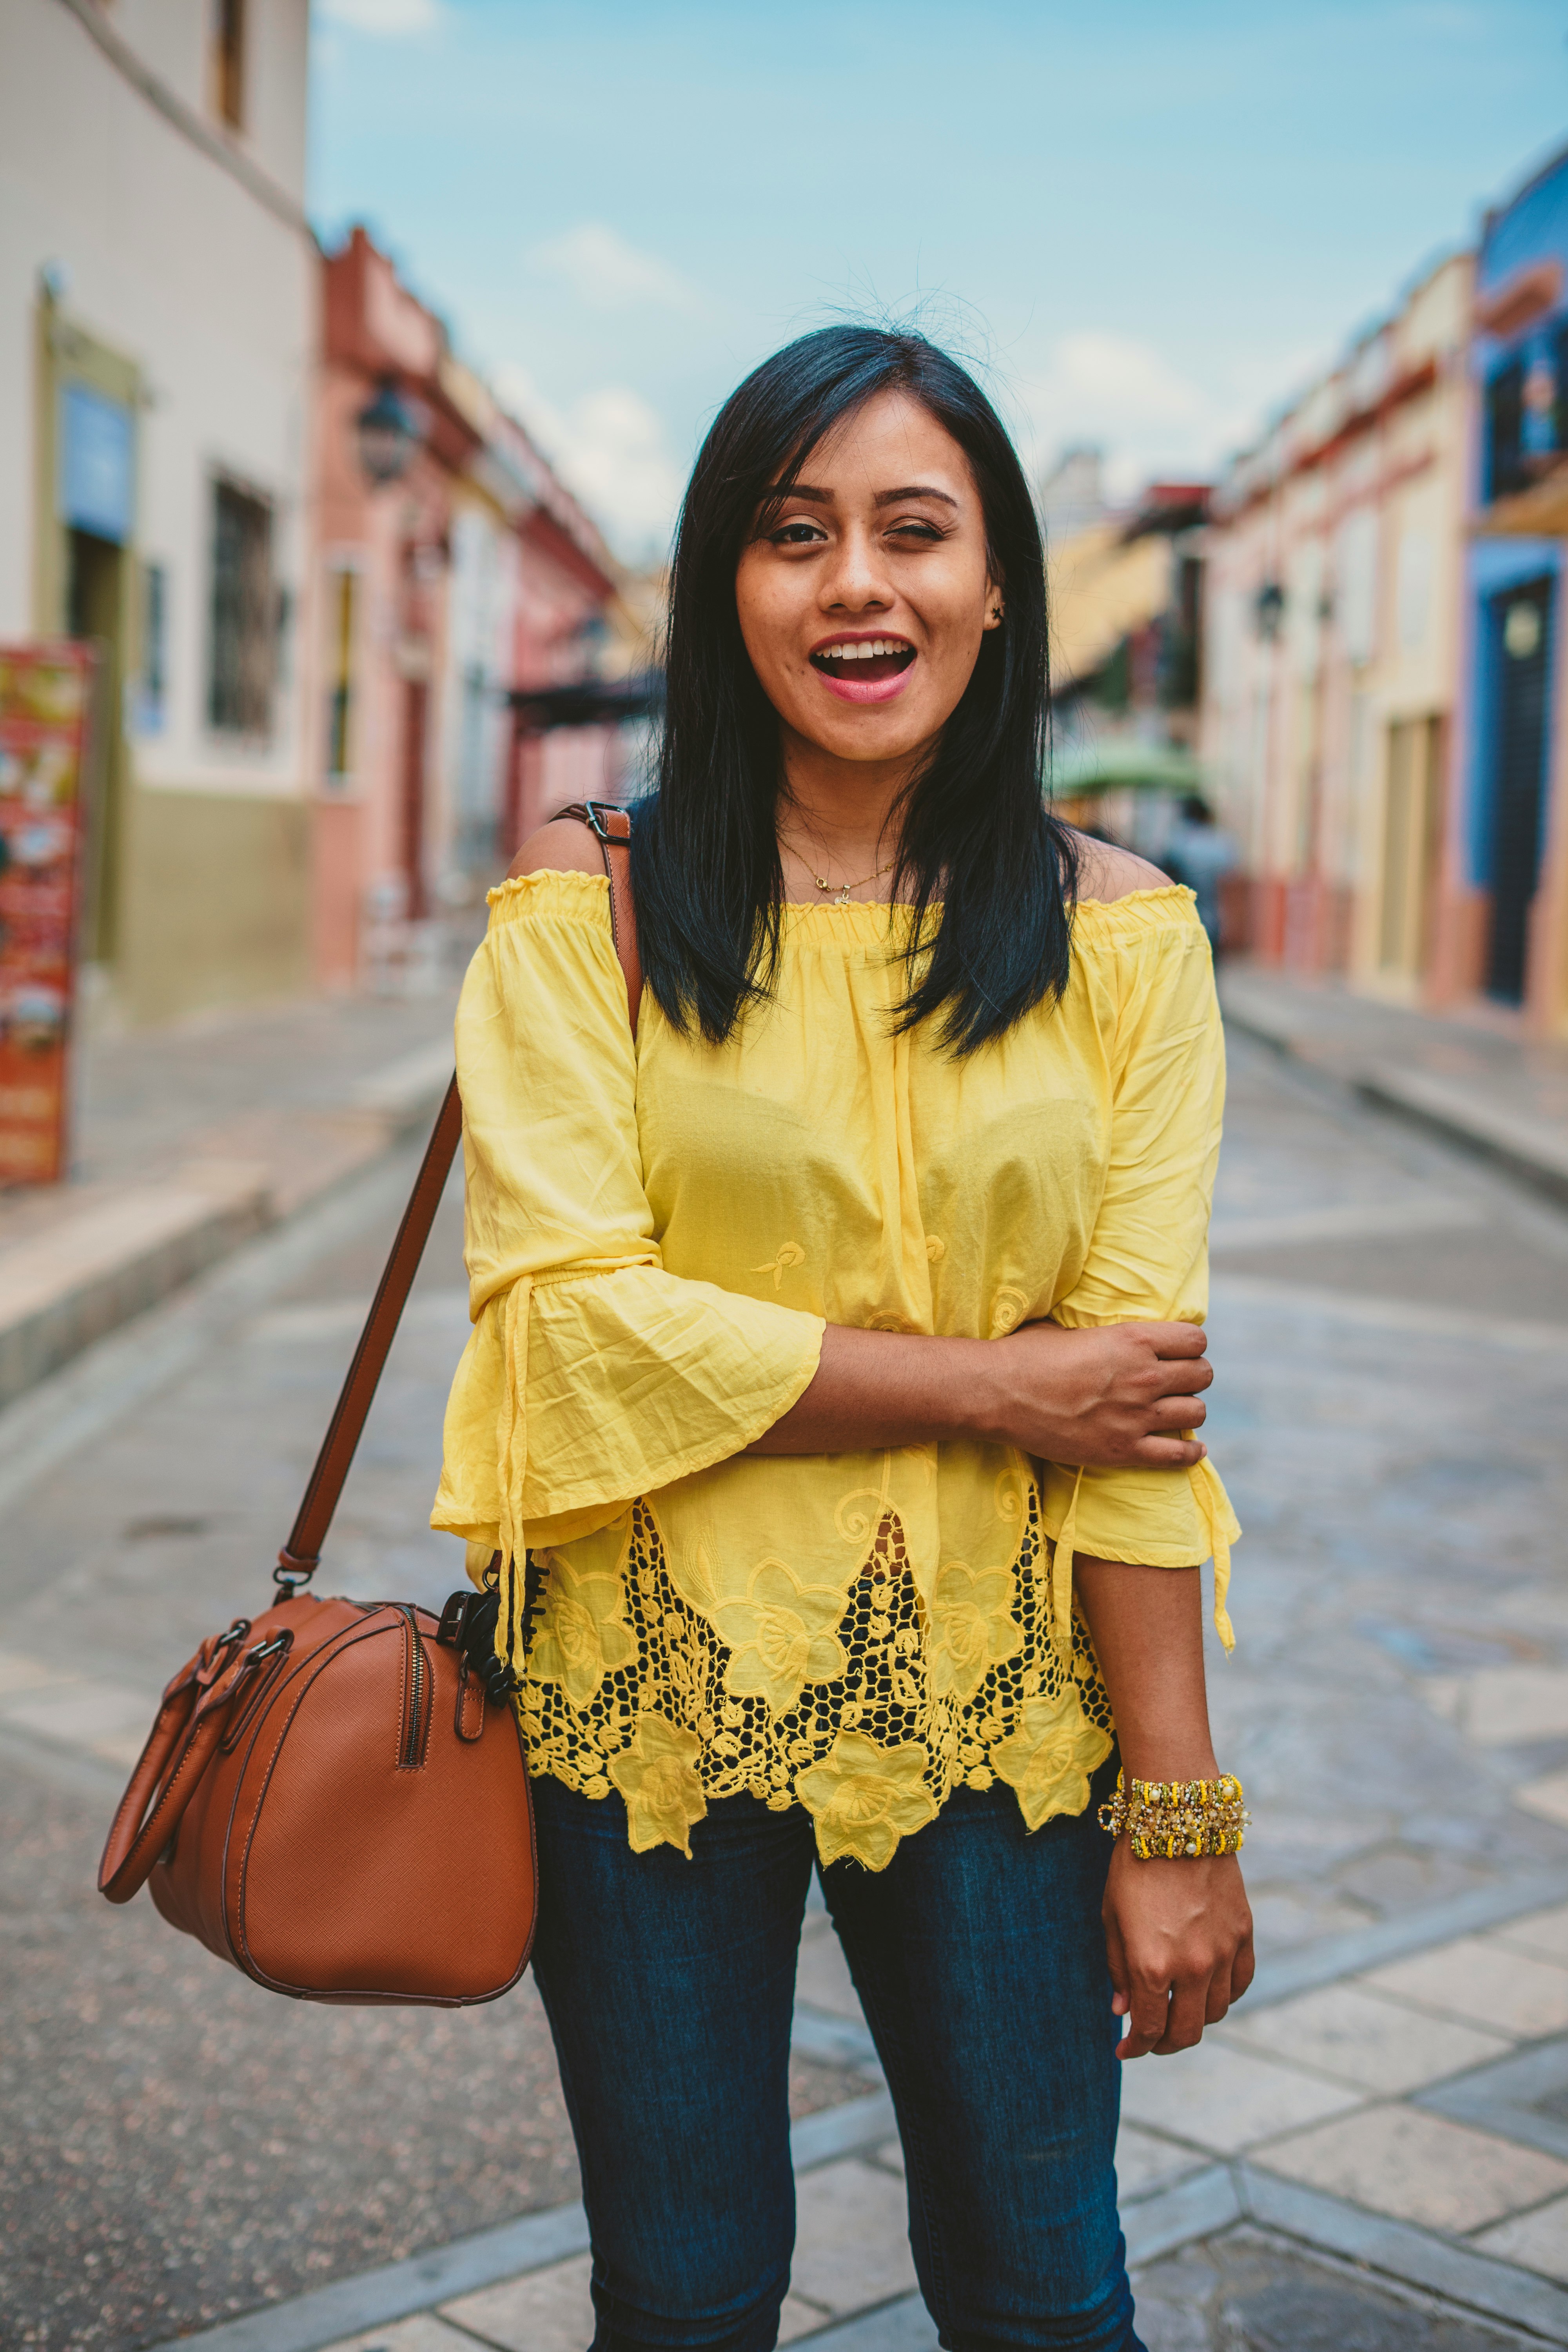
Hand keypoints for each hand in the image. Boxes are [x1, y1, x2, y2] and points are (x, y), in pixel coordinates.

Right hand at [981, 1321, 1211, 1469]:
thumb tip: (1117, 1337)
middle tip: (1178, 1381)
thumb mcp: (1073, 1329)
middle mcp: (1143, 1377)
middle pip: (1202, 1374)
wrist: (999, 1394)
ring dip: (1190, 1410)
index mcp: (1133, 1340)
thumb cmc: (1028, 1355)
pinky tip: (1193, 1448)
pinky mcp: (1124, 1450)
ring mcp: (1136, 1416)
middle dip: (1193, 1375)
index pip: (1195, 1340)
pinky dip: (1190, 1453)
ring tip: (1177, 1410)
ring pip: (1196, 1412)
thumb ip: (1107, 1336)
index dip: (1190, 1345)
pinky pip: (1177, 1455)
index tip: (1179, 1352)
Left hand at [1102, 1845, 1254, 2057]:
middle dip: (1164, 2044)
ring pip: (1215, 2012)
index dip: (1135, 2048)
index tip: (1125, 2050)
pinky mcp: (1244, 1934)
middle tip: (1151, 2039)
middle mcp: (1192, 1967)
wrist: (1177, 1821)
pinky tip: (1207, 1991)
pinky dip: (1224, 1996)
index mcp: (1152, 1965)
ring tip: (1176, 2009)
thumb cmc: (1135, 1867)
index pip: (1148, 2029)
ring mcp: (1223, 1952)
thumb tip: (1123, 2011)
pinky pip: (1240, 1984)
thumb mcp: (1112, 1918)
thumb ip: (1118, 1969)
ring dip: (1194, 2019)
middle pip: (1186, 2032)